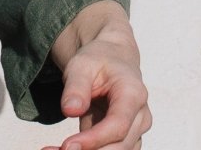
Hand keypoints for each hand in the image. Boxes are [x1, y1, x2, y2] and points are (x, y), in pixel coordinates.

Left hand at [40, 0, 150, 149]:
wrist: (112, 59)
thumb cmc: (99, 59)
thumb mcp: (82, 64)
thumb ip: (76, 86)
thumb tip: (70, 110)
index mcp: (133, 93)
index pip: (118, 125)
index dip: (95, 139)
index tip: (68, 145)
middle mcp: (140, 116)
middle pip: (120, 146)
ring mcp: (135, 131)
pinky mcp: (124, 140)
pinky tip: (60, 149)